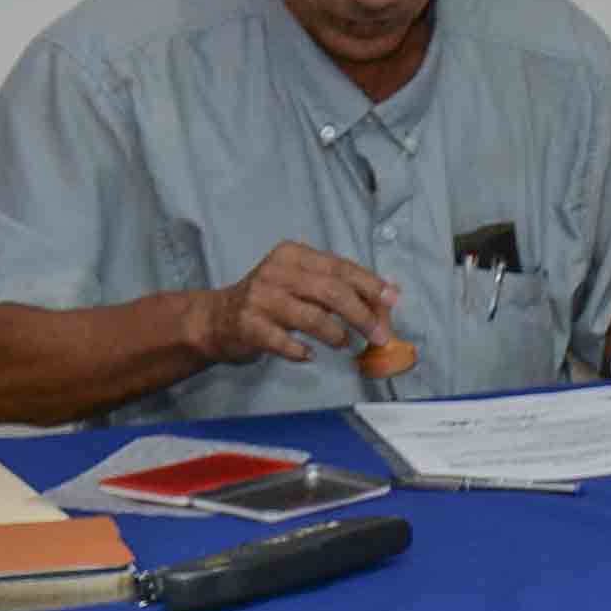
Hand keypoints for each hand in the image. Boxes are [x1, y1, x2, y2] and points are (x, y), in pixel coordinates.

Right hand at [200, 240, 394, 366]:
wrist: (217, 318)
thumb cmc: (271, 300)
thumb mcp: (301, 282)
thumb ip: (338, 285)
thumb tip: (387, 296)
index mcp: (293, 255)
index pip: (341, 268)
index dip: (370, 285)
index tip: (393, 300)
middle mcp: (276, 272)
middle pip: (332, 292)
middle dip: (362, 315)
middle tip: (380, 335)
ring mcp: (260, 298)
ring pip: (312, 317)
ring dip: (337, 334)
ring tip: (345, 343)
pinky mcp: (249, 326)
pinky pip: (285, 343)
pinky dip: (303, 352)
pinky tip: (310, 355)